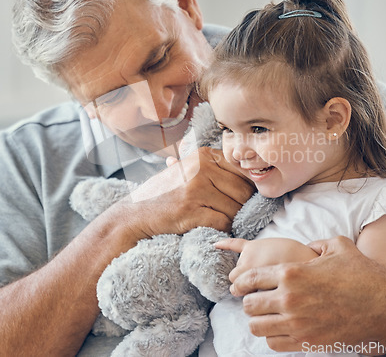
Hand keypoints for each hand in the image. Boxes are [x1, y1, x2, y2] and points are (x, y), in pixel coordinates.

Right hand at [114, 147, 254, 238]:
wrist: (135, 214)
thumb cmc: (165, 193)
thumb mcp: (187, 171)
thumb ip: (214, 168)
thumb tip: (248, 168)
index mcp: (203, 155)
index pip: (243, 170)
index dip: (250, 187)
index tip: (247, 198)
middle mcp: (201, 168)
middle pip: (243, 191)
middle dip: (244, 207)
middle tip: (237, 214)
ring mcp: (195, 189)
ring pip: (235, 209)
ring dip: (233, 220)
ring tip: (222, 221)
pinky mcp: (191, 211)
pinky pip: (223, 222)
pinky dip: (223, 229)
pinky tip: (214, 228)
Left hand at [228, 236, 385, 351]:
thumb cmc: (362, 274)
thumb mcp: (337, 246)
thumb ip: (316, 243)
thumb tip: (307, 248)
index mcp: (291, 272)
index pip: (250, 278)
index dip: (240, 282)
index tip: (238, 285)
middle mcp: (289, 298)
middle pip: (249, 304)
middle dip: (249, 301)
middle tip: (255, 300)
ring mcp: (297, 322)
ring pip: (257, 326)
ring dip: (257, 320)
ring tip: (265, 315)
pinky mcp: (307, 341)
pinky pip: (274, 343)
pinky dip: (272, 336)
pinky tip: (279, 328)